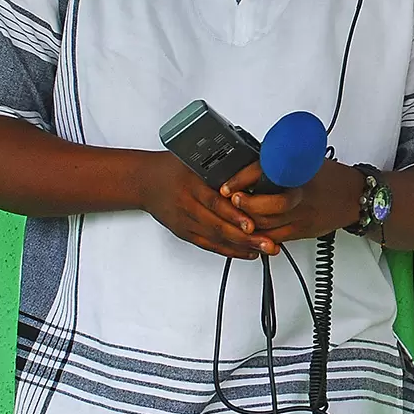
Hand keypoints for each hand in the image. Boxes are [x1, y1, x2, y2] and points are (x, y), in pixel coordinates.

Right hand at [134, 151, 273, 258]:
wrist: (144, 182)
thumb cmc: (171, 168)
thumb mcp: (195, 160)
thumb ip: (220, 166)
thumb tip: (253, 167)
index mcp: (191, 185)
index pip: (215, 203)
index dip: (234, 216)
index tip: (252, 225)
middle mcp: (188, 205)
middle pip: (218, 225)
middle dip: (246, 237)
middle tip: (268, 243)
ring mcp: (185, 222)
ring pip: (215, 238)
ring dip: (241, 247)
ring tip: (264, 250)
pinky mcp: (184, 232)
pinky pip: (208, 245)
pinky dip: (228, 251)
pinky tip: (246, 253)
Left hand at [220, 159, 364, 245]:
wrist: (356, 197)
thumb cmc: (333, 178)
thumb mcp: (308, 160)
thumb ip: (283, 162)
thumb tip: (256, 161)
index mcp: (299, 174)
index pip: (264, 173)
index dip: (241, 180)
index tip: (228, 186)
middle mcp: (300, 197)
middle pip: (263, 207)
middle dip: (242, 206)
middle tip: (230, 201)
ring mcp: (301, 217)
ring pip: (266, 226)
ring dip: (246, 222)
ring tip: (235, 216)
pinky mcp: (303, 231)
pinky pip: (275, 238)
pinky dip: (260, 236)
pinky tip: (251, 231)